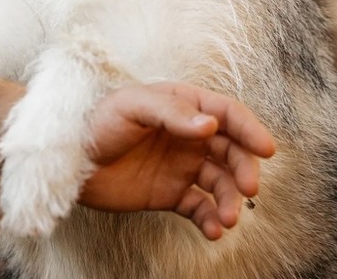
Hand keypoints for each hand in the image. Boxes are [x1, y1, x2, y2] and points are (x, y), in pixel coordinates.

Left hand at [79, 82, 275, 239]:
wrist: (70, 158)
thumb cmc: (99, 120)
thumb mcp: (134, 106)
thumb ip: (172, 113)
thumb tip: (210, 125)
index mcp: (183, 105)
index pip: (226, 114)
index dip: (249, 129)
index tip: (266, 149)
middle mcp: (188, 135)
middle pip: (231, 150)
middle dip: (244, 169)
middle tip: (249, 189)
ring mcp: (182, 165)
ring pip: (220, 182)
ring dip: (230, 199)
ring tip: (228, 218)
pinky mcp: (171, 194)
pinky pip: (200, 207)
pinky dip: (211, 219)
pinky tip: (214, 230)